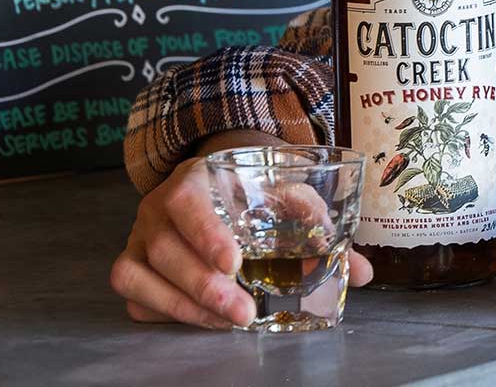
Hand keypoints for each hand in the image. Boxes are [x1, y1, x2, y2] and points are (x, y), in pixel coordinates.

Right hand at [110, 134, 374, 327]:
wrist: (216, 174)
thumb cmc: (252, 184)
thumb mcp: (283, 188)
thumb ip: (318, 224)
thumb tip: (363, 272)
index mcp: (195, 178)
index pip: (186, 202)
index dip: (205, 234)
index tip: (234, 263)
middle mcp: (157, 207)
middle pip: (164, 249)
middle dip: (204, 287)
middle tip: (243, 312)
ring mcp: (139, 238)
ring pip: (138, 276)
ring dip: (184, 306)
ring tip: (228, 321)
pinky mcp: (133, 265)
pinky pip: (133, 296)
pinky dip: (164, 312)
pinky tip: (202, 319)